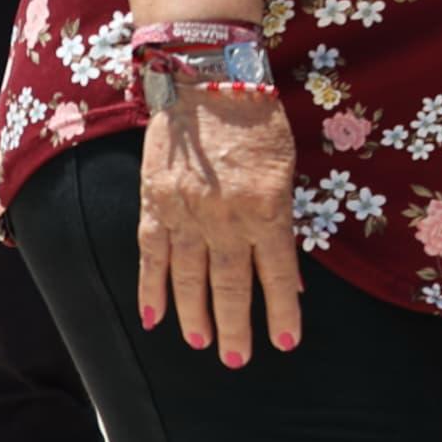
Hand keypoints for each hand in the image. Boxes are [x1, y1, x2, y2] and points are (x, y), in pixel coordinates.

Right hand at [136, 89, 301, 364]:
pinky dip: (151, 290)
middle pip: (231, 283)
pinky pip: (151, 258)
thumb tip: (289, 274)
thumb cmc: (258, 118)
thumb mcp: (287, 165)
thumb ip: (285, 218)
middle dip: (238, 326)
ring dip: (196, 317)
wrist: (207, 80)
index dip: (282, 309)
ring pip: (189, 279)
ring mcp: (185, 214)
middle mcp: (224, 217)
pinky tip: (154, 319)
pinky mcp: (154, 206)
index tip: (287, 342)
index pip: (277, 270)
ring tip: (205, 346)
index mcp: (266, 205)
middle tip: (240, 361)